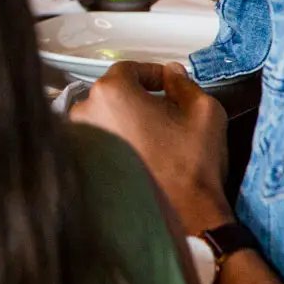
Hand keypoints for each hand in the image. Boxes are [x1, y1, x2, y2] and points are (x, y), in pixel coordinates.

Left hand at [71, 61, 233, 232]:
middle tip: (163, 109)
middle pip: (111, 94)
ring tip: (152, 135)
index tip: (167, 83)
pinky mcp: (81, 165)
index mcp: (111, 92)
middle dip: (136, 98)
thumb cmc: (191, 163)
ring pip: (103, 119)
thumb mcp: (203, 111)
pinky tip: (139, 153)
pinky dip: (115, 143)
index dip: (151, 73)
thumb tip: (172, 74)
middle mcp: (85, 113)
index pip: (128, 69)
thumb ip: (184, 84)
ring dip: (124, 120)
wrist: (182, 214)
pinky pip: (98, 143)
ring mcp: (79, 141)